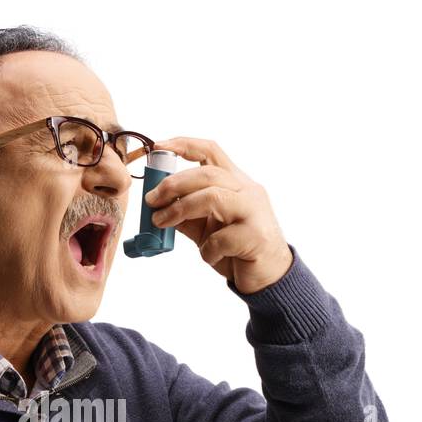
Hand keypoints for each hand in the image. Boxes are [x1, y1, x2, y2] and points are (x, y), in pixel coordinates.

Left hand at [144, 136, 293, 293]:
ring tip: (161, 223)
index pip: (211, 151)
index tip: (157, 146)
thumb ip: (186, 214)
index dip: (183, 144)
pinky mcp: (256, 236)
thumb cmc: (236, 249)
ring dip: (180, 209)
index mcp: (235, 182)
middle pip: (207, 174)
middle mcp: (247, 190)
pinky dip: (207, 249)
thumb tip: (156, 205)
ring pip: (213, 198)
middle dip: (173, 184)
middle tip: (151, 199)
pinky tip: (210, 257)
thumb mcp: (206, 228)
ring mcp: (254, 211)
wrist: (270, 277)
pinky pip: (221, 238)